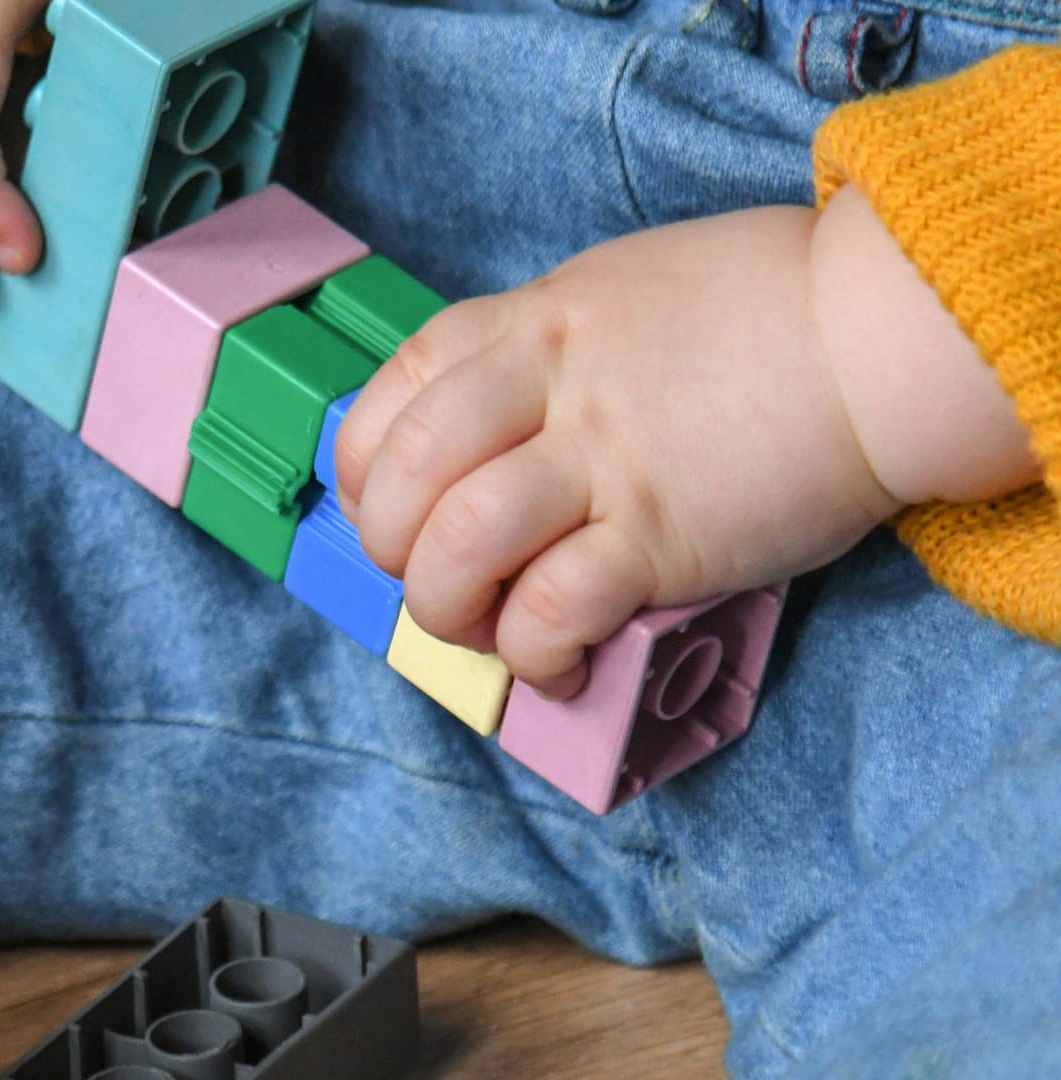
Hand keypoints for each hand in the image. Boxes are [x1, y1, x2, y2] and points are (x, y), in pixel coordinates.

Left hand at [335, 205, 908, 699]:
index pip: (392, 391)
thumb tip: (485, 428)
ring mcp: (603, 460)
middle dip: (389, 549)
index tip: (384, 512)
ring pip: (458, 545)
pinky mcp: (662, 535)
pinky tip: (560, 663)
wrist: (885, 331)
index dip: (363, 468)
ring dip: (446, 609)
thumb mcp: (620, 289)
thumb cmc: (760, 311)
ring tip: (489, 630)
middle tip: (431, 580)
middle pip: (404, 473)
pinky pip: (554, 608)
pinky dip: (535, 653)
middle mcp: (549, 385)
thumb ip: (542, 349)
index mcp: (532, 320)